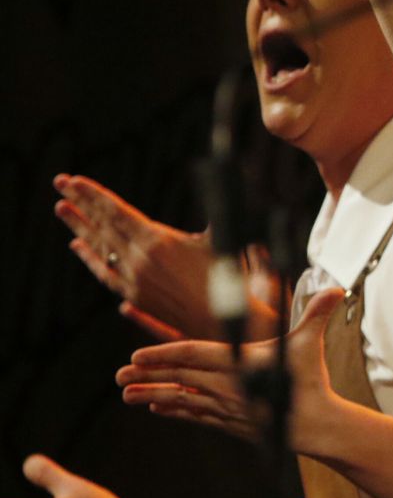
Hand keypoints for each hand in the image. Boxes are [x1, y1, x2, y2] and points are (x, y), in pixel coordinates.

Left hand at [54, 173, 218, 338]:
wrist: (220, 322)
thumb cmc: (227, 277)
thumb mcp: (221, 238)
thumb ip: (216, 208)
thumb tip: (224, 176)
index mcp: (158, 241)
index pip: (116, 211)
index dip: (93, 194)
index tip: (73, 180)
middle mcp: (139, 259)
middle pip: (102, 225)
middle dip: (80, 202)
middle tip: (59, 182)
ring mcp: (133, 279)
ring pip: (99, 247)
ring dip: (79, 226)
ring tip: (62, 208)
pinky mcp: (134, 295)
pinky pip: (104, 272)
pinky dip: (89, 256)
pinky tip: (78, 245)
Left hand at [117, 288, 345, 451]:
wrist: (316, 427)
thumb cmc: (312, 382)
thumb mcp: (311, 344)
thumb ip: (317, 314)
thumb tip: (337, 290)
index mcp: (240, 364)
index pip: (194, 356)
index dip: (164, 355)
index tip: (137, 356)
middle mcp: (227, 387)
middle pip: (179, 378)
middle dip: (147, 376)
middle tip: (118, 375)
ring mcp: (226, 407)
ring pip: (182, 399)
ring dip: (152, 395)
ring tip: (126, 394)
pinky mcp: (230, 422)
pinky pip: (195, 414)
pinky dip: (174, 410)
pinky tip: (157, 407)